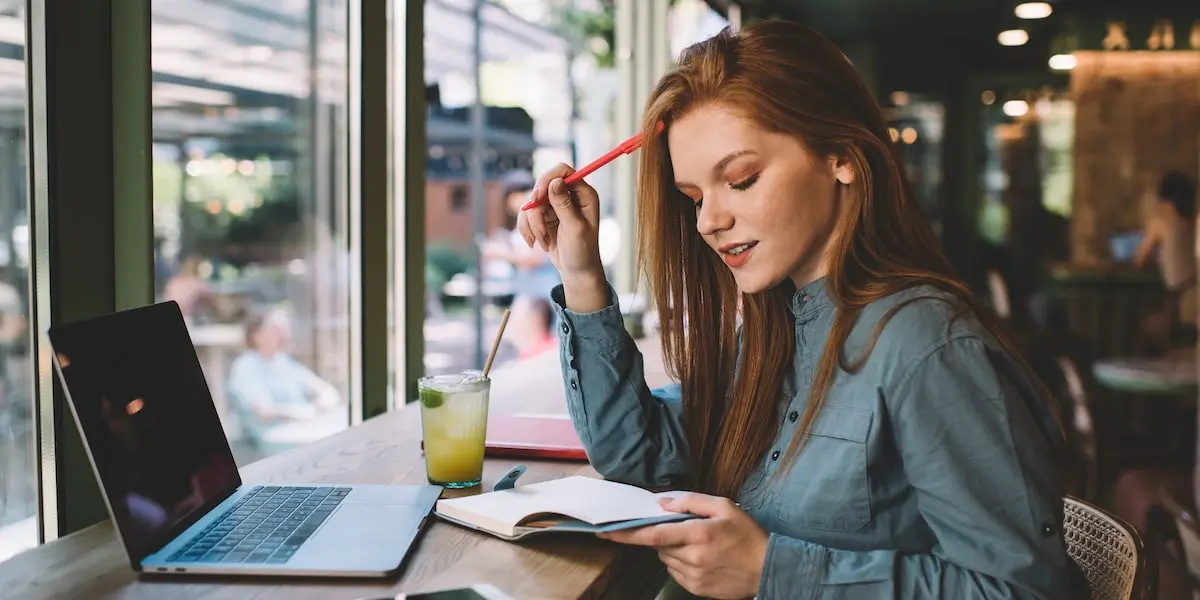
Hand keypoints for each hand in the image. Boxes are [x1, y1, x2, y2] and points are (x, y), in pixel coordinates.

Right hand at [518, 163, 603, 280]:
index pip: (563, 171)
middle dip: (536, 212)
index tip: (537, 196)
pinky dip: (527, 229)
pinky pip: (525, 214)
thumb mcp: (575, 229)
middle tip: (540, 231)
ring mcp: (555, 204)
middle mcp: (570, 195)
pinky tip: (536, 243)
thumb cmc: (582, 251)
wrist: (576, 270)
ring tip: (543, 242)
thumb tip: (555, 182)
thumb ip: (564, 205)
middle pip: (541, 187)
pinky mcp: (543, 215)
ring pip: (531, 202)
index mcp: (584, 194)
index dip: (547, 179)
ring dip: (532, 225)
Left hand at [597, 493, 767, 599]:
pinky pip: (675, 573)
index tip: (606, 531)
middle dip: (664, 536)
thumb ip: (691, 502)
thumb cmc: (747, 535)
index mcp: (698, 534)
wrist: (768, 569)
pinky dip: (681, 563)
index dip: (627, 533)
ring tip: (700, 544)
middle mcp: (692, 557)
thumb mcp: (724, 507)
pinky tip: (703, 558)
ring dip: (673, 549)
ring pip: (666, 559)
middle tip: (686, 530)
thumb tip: (662, 503)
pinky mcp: (696, 589)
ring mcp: (693, 576)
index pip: (653, 534)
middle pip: (659, 546)